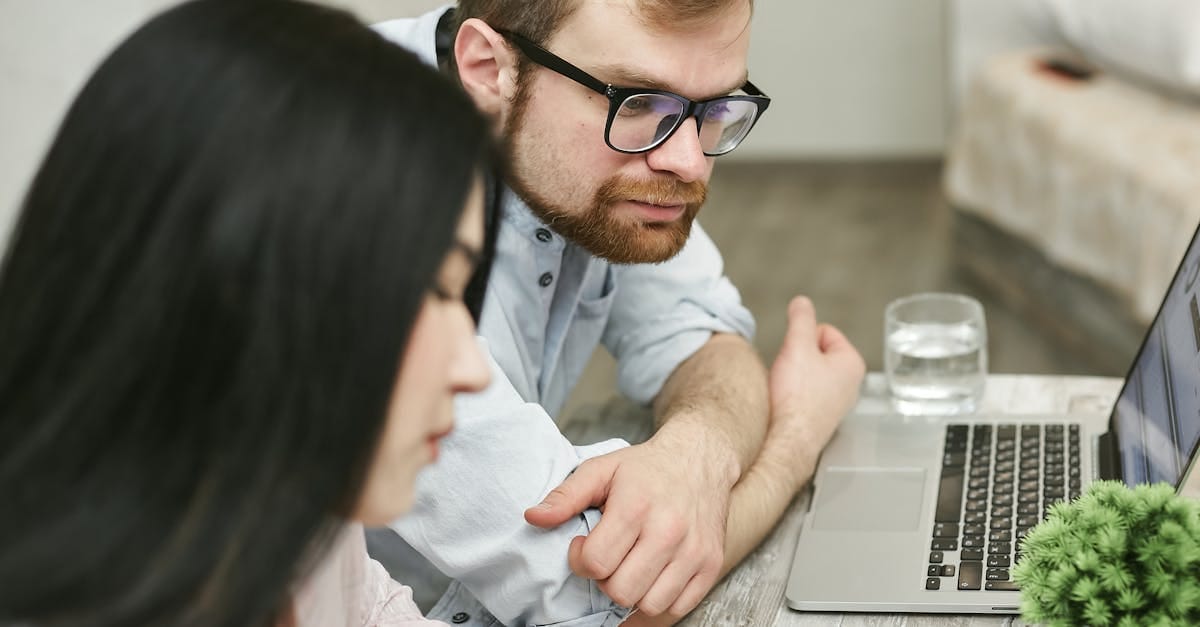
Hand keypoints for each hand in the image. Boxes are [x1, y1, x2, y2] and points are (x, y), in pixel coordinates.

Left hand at [523, 430, 734, 616]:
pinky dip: (659, 599)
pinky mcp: (711, 564)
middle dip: (605, 579)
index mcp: (636, 506)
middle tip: (609, 557)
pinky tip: (651, 576)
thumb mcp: (601, 470)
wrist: (699, 458)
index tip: (585, 546)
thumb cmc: (645, 468)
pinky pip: (678, 607)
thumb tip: (533, 518)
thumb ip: (565, 496)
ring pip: (650, 604)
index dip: (581, 560)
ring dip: (633, 592)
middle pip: (621, 590)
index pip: (596, 563)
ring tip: (630, 566)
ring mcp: (693, 551)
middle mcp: (668, 531)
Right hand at [762, 296, 865, 487]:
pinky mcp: (821, 417)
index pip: (823, 330)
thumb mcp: (797, 346)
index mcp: (852, 363)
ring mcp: (836, 403)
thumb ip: (801, 319)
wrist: (787, 442)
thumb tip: (802, 302)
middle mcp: (850, 384)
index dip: (802, 338)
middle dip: (798, 358)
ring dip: (794, 377)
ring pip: (808, 373)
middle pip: (816, 352)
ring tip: (787, 391)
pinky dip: (793, 395)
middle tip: (789, 374)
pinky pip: (804, 394)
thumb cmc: (796, 399)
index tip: (794, 356)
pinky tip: (786, 404)